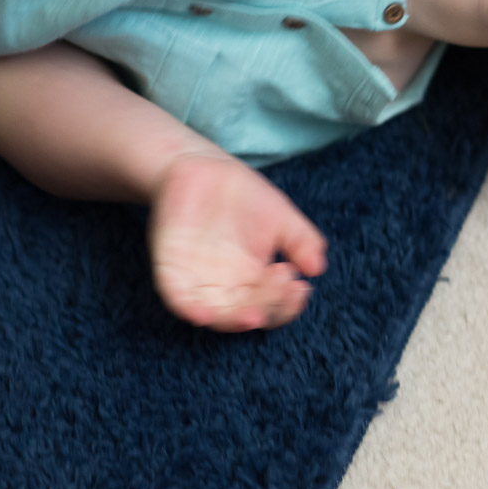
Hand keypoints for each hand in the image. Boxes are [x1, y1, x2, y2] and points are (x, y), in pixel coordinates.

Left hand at [149, 153, 328, 331]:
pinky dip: (187, 308)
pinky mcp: (170, 266)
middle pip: (245, 314)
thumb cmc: (246, 196)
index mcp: (254, 280)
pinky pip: (176, 295)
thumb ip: (302, 241)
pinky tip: (202, 314)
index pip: (272, 306)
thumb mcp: (282, 217)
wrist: (205, 167)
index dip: (287, 305)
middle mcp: (226, 286)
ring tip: (253, 316)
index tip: (300, 286)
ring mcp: (197, 279)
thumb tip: (317, 268)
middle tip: (283, 290)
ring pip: (213, 313)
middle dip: (265, 310)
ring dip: (230, 320)